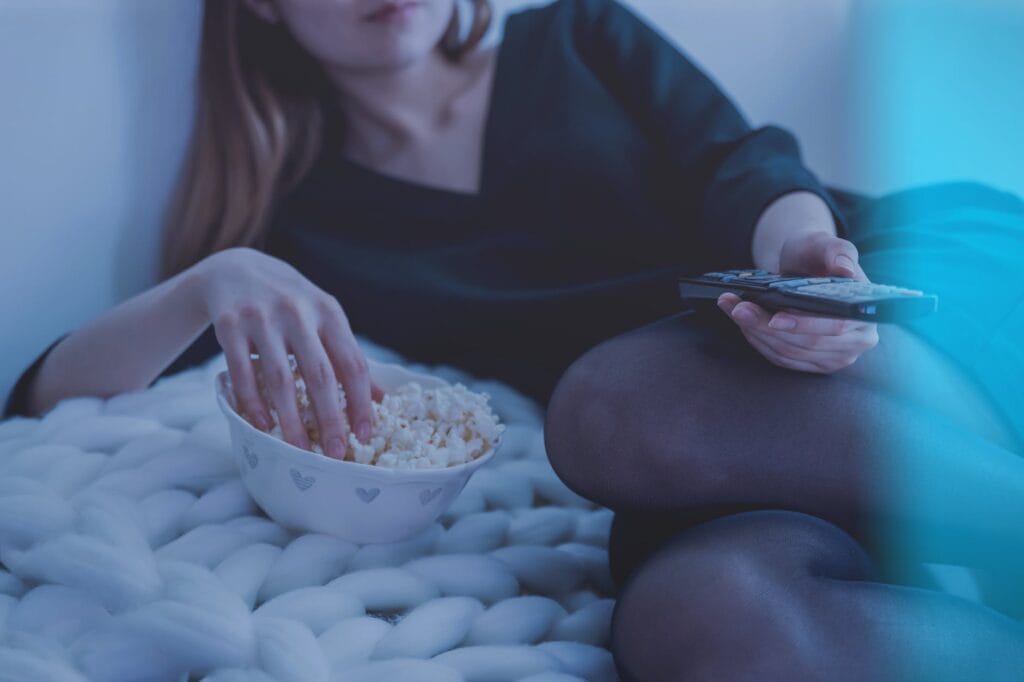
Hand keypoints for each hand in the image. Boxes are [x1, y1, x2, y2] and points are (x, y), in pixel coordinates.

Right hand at [194, 247, 382, 457]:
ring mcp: (262, 318)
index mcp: (329, 312)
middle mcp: (298, 313)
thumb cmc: (290, 303)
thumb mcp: (323, 318)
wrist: (235, 269)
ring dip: (290, 419)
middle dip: (331, 418)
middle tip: (334, 453)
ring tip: (298, 450)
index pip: (353, 363)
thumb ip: (347, 354)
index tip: (366, 434)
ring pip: (280, 378)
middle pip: (320, 375)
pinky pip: (242, 371)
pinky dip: (253, 402)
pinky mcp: (230, 325)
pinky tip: (262, 426)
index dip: (362, 402)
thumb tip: (381, 398)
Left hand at [718, 231, 878, 373]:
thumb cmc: (817, 255)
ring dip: (755, 332)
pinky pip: (780, 358)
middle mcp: (857, 341)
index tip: (774, 318)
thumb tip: (845, 269)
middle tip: (738, 307)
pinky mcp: (813, 363)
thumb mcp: (825, 244)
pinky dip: (757, 339)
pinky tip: (742, 321)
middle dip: (766, 326)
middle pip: (806, 343)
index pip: (836, 327)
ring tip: (733, 308)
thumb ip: (838, 252)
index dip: (804, 325)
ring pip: (788, 353)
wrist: (805, 268)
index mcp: (866, 314)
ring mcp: (835, 356)